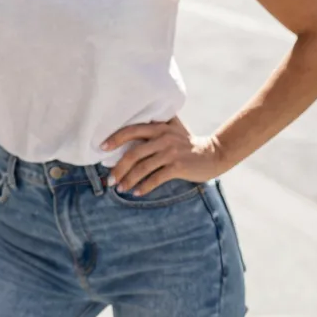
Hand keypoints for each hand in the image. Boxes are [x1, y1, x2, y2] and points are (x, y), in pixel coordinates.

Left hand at [102, 117, 227, 195]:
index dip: (115, 139)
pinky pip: (156, 178)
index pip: (132, 130)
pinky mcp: (178, 167)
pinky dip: (144, 187)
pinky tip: (137, 193)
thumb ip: (155, 124)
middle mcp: (163, 138)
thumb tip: (129, 123)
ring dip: (129, 180)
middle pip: (134, 153)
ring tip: (120, 188)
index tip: (102, 148)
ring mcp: (171, 152)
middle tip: (110, 179)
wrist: (215, 153)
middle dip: (118, 167)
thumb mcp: (172, 127)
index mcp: (158, 127)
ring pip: (143, 168)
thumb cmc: (188, 142)